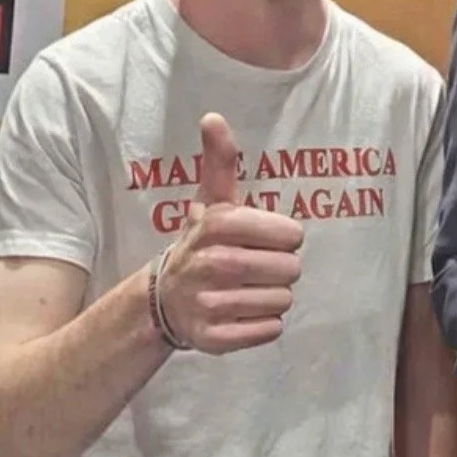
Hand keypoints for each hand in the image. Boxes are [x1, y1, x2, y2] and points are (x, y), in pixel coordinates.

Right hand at [156, 114, 302, 353]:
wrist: (164, 299)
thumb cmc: (203, 242)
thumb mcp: (211, 201)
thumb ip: (220, 161)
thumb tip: (213, 116)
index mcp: (217, 225)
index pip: (292, 234)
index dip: (285, 238)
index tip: (264, 239)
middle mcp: (211, 264)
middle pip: (291, 269)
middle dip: (280, 268)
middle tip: (255, 267)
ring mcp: (210, 304)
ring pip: (283, 301)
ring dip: (272, 297)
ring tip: (246, 289)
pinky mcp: (213, 339)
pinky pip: (270, 331)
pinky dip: (263, 325)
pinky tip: (241, 313)